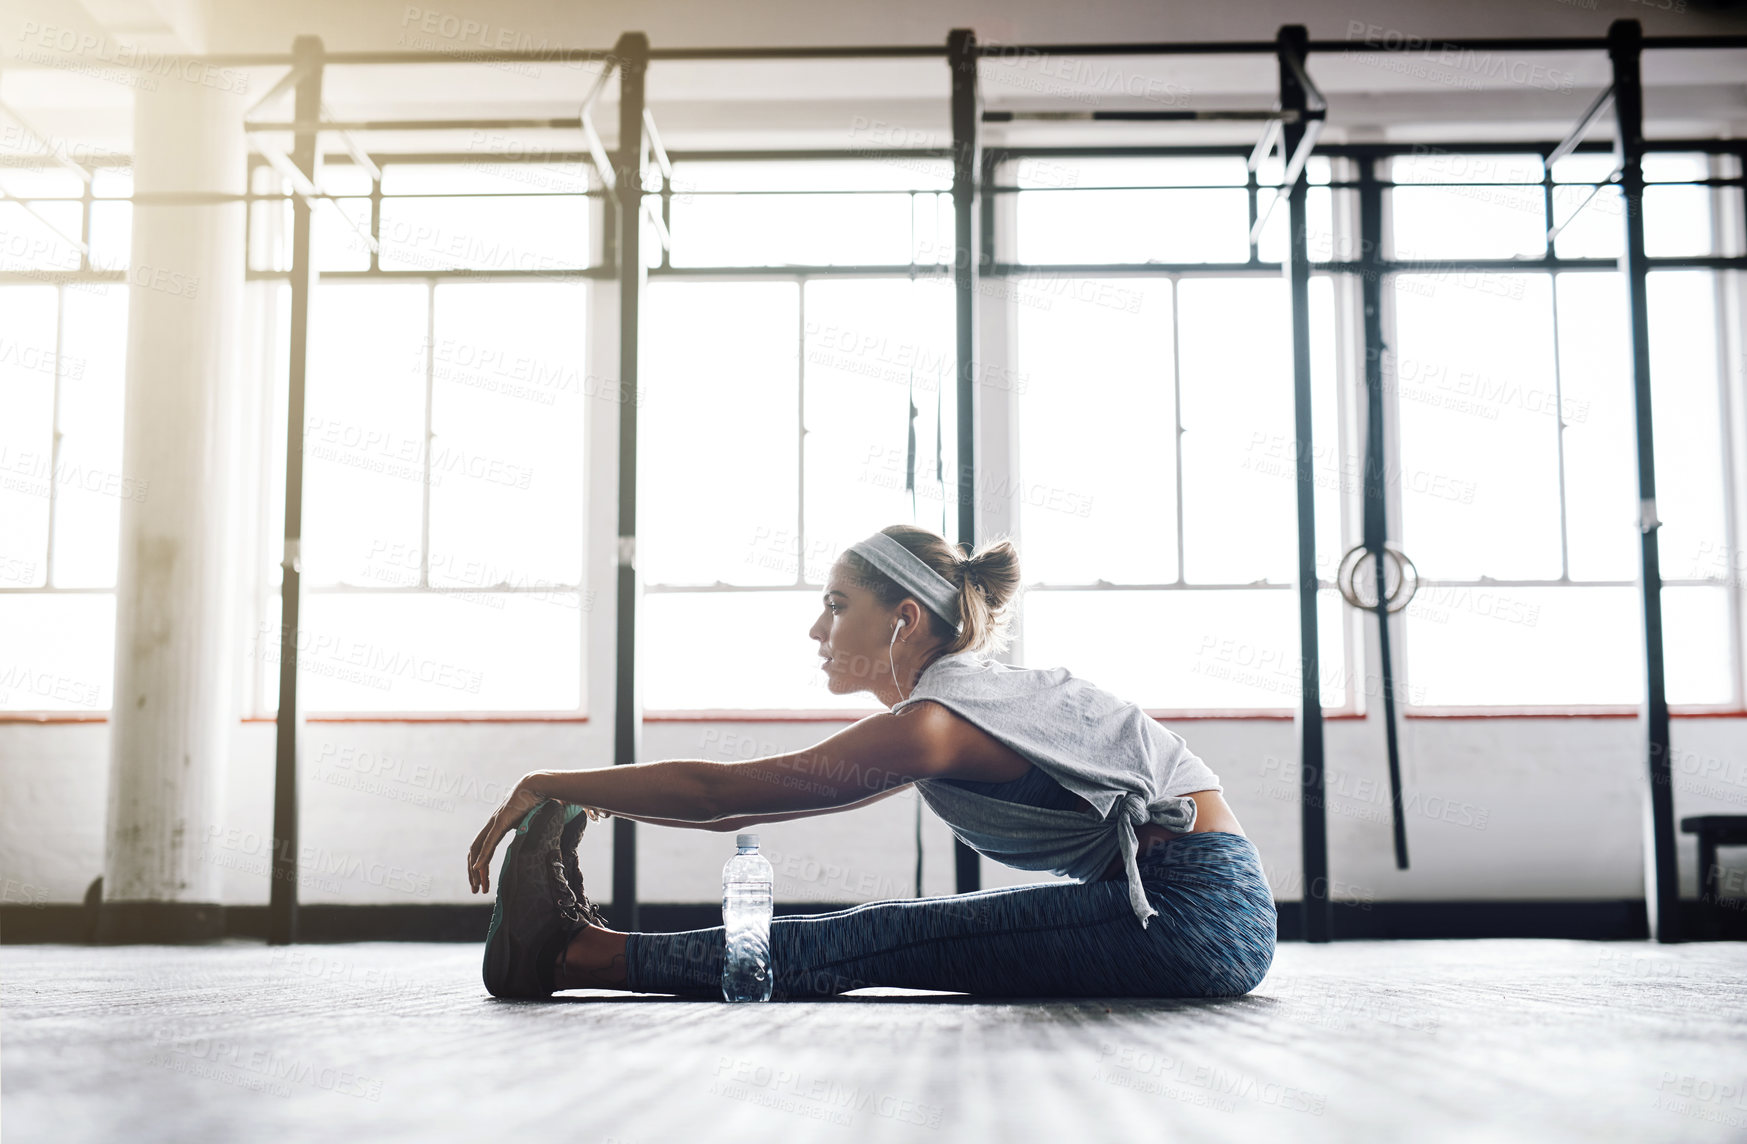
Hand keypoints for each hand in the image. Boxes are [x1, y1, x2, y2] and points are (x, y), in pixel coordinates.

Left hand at [467, 778, 543, 894]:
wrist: (540, 784)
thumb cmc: (539, 801)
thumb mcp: (532, 824)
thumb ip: (530, 834)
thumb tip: (542, 846)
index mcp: (498, 826)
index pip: (482, 849)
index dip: (480, 866)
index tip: (483, 883)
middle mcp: (492, 825)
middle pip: (475, 852)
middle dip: (473, 873)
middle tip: (476, 890)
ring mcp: (495, 822)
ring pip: (478, 849)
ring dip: (476, 870)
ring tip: (478, 886)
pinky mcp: (501, 821)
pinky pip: (489, 842)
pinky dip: (483, 856)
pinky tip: (479, 867)